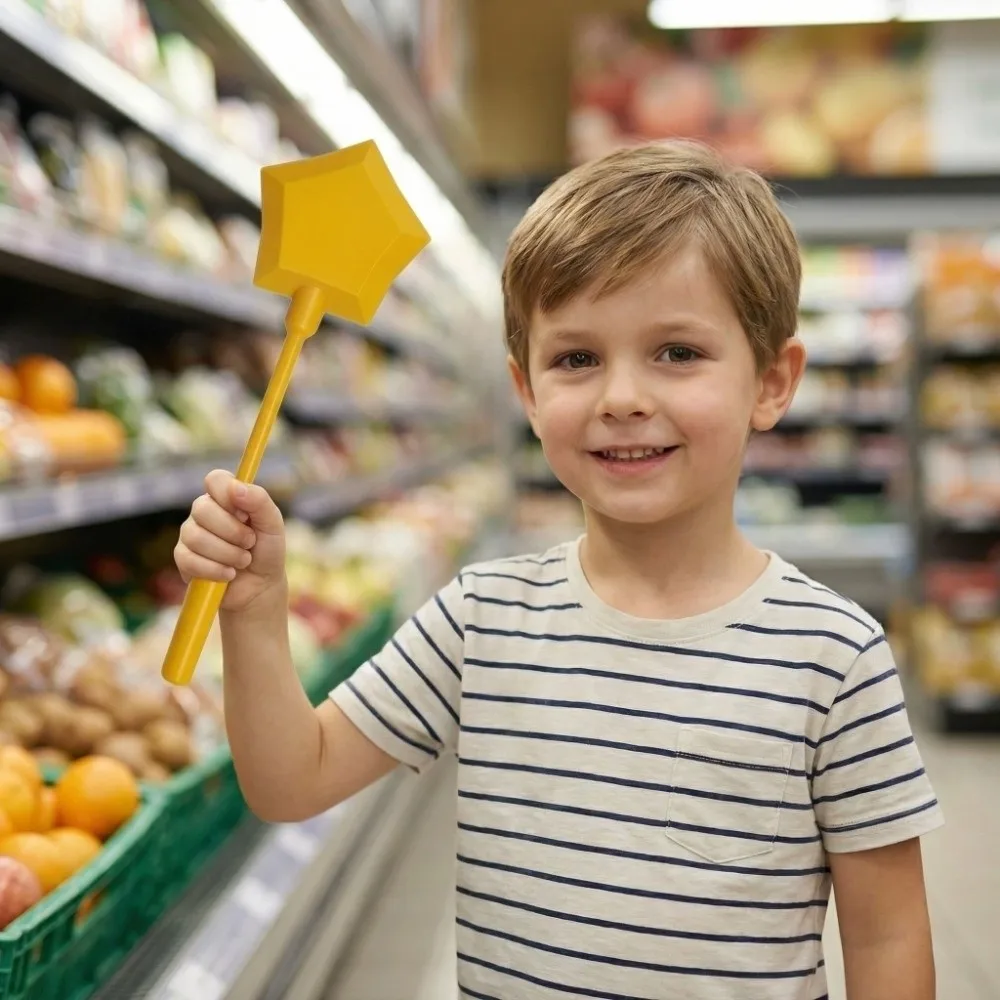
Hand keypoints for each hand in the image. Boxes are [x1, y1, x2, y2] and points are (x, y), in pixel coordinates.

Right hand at [175, 470, 286, 612]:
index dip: (228, 494)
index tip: (245, 513)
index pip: (214, 479)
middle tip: (250, 542)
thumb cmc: (266, 551)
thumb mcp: (272, 525)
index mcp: (225, 497)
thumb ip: (259, 501)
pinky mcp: (183, 558)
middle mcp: (204, 512)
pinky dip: (216, 570)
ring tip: (243, 560)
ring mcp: (190, 534)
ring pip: (196, 537)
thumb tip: (236, 487)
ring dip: (228, 554)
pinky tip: (229, 574)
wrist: (260, 587)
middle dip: (233, 531)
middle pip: (202, 508)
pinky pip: (190, 560)